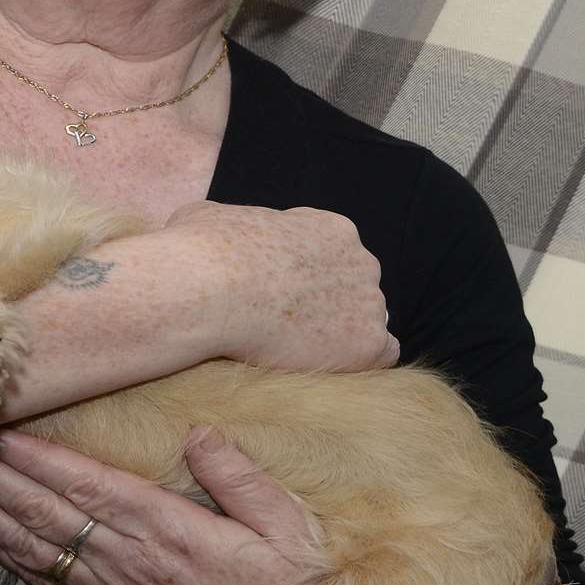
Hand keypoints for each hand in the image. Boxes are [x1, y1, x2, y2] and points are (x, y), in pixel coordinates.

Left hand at [0, 425, 321, 584]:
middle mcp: (128, 561)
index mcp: (168, 531)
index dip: (30, 457)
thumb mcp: (289, 530)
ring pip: (29, 545)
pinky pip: (42, 579)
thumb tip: (199, 432)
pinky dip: (2, 551)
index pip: (83, 486)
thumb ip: (240, 477)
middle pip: (40, 511)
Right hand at [162, 201, 396, 372]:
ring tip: (302, 353)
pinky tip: (329, 368)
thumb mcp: (208, 216)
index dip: (310, 278)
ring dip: (342, 335)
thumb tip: (208, 229)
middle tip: (292, 326)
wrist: (209, 290)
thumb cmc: (202, 250)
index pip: (335, 255)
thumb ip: (228, 223)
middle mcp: (361, 261)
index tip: (283, 295)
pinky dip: (359, 362)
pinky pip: (382, 355)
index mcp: (332, 229)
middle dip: (331, 304)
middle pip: (356, 288)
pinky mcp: (367, 343)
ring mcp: (369, 302)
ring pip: (367, 321)